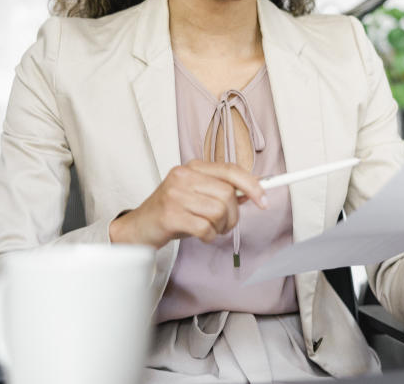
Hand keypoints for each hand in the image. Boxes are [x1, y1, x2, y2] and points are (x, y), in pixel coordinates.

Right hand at [109, 159, 266, 248]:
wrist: (138, 228)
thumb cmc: (171, 211)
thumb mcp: (197, 195)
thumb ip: (222, 190)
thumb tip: (254, 191)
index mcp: (193, 167)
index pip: (231, 170)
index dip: (253, 185)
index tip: (265, 200)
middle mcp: (184, 176)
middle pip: (227, 194)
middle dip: (233, 215)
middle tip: (224, 224)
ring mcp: (175, 194)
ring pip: (218, 212)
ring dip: (220, 227)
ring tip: (209, 228)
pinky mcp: (170, 215)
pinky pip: (205, 228)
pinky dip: (208, 236)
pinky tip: (199, 235)